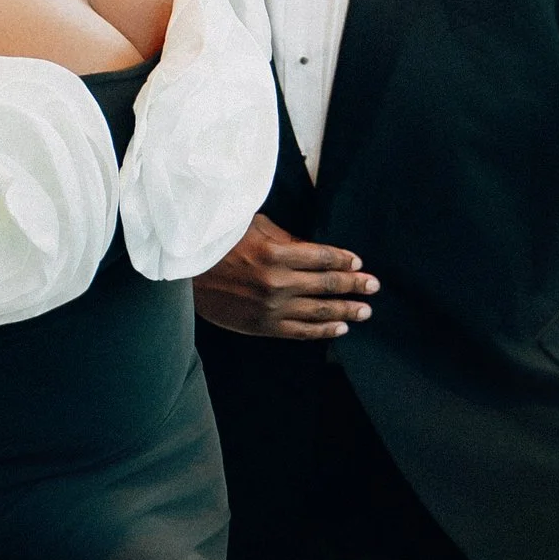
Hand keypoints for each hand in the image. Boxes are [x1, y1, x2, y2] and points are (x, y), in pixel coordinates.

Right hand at [193, 211, 377, 342]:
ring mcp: (270, 308)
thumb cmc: (218, 242)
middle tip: (373, 287)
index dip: (344, 260)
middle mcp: (277, 283)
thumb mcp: (253, 228)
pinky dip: (322, 331)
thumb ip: (285, 239)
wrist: (184, 270)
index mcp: (276, 254)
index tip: (358, 263)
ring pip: (318, 312)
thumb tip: (312, 250)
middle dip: (353, 285)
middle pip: (326, 285)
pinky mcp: (261, 326)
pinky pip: (299, 331)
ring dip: (345, 311)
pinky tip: (339, 328)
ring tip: (364, 311)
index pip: (322, 258)